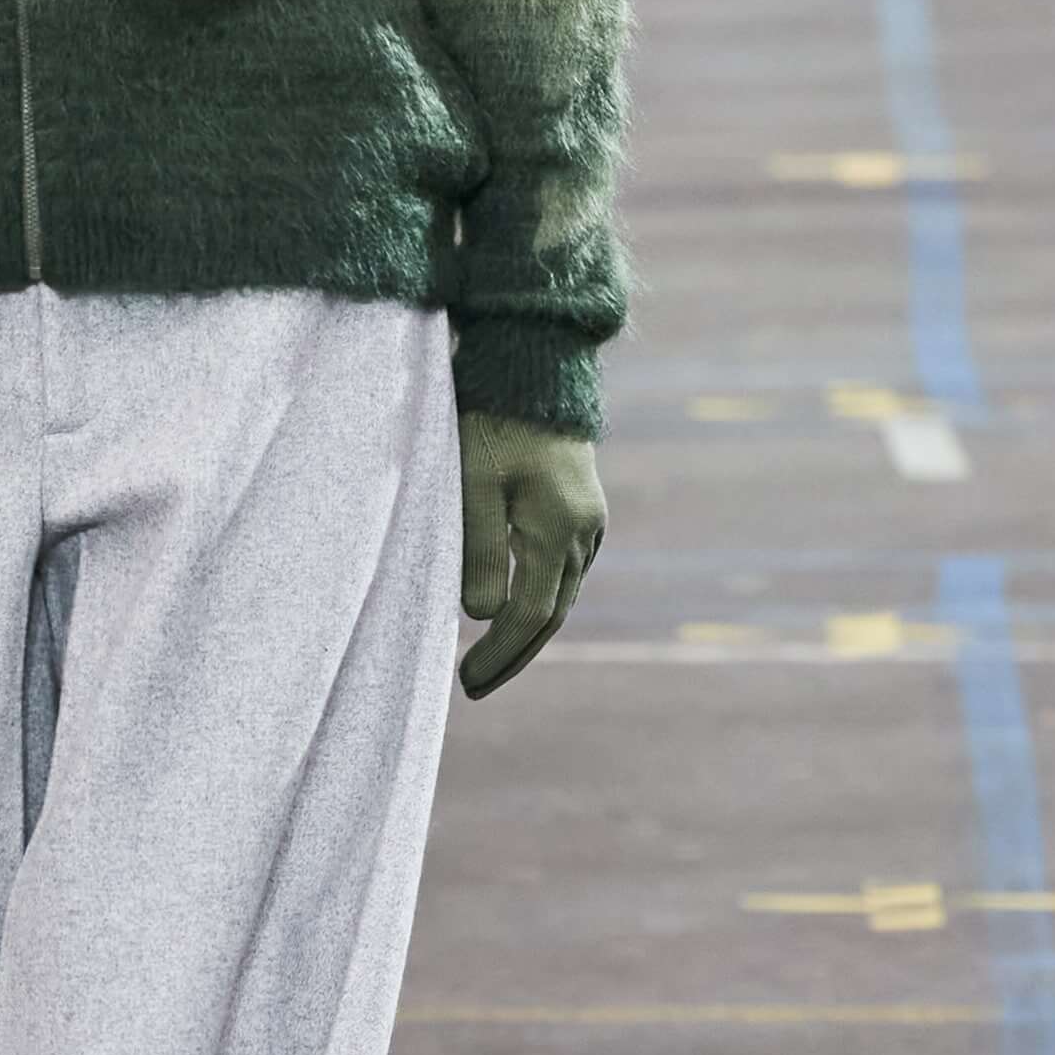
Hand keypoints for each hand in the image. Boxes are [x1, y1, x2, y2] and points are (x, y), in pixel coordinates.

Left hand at [458, 414, 604, 700]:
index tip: (466, 680)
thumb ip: (478, 549)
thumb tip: (480, 615)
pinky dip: (540, 598)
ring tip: (488, 658)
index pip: (531, 614)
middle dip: (513, 654)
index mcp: (559, 529)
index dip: (499, 653)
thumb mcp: (473, 484)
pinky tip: (513, 608)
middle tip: (474, 685)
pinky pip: (564, 570)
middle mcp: (584, 531)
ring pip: (561, 594)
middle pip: (553, 614)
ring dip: (527, 629)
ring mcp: (588, 520)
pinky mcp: (582, 508)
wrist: (533, 368)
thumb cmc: (492, 422)